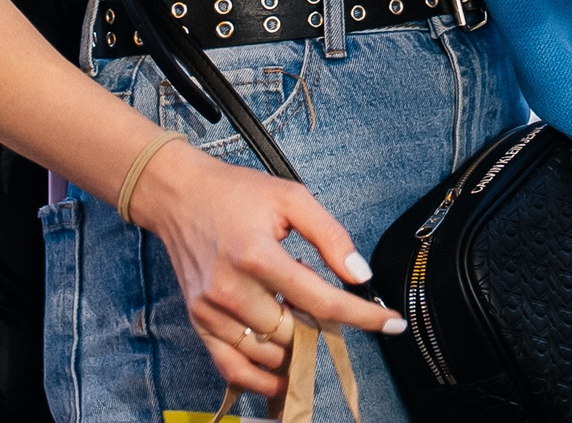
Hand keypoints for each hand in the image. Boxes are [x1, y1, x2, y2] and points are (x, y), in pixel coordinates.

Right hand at [125, 139, 403, 398]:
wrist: (178, 195)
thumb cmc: (236, 193)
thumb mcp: (292, 198)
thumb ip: (331, 236)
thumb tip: (360, 276)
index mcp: (257, 256)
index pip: (320, 301)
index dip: (362, 316)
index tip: (393, 323)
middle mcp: (231, 289)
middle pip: (294, 332)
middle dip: (322, 326)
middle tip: (330, 306)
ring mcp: (211, 310)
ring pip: (267, 354)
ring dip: (294, 348)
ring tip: (300, 318)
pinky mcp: (199, 320)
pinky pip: (231, 366)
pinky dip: (259, 378)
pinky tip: (281, 375)